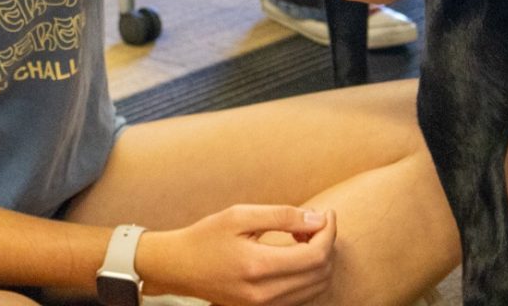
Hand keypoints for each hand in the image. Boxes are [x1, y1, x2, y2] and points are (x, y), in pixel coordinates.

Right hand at [136, 205, 336, 305]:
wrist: (178, 267)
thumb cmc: (207, 236)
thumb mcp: (240, 215)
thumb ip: (282, 216)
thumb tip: (318, 219)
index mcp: (258, 266)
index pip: (315, 255)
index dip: (328, 231)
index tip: (326, 212)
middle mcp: (264, 293)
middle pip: (320, 272)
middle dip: (327, 243)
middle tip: (314, 221)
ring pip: (316, 287)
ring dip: (321, 259)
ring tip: (304, 235)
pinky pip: (302, 295)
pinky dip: (309, 274)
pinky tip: (296, 253)